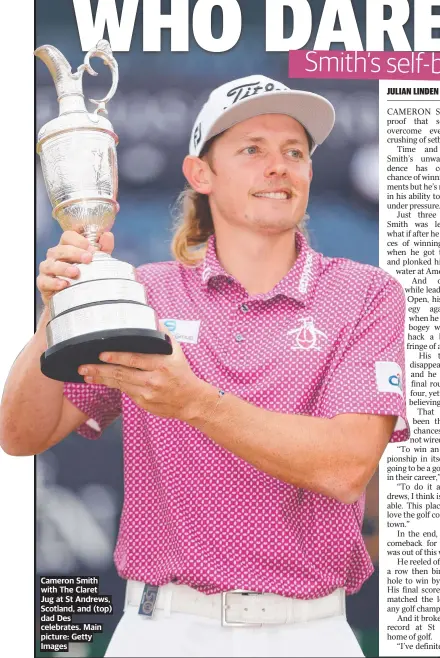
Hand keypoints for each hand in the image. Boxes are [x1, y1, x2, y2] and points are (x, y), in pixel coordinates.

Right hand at [37, 231, 113, 306]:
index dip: (78, 240)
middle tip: (88, 259)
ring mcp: (48, 269)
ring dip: (64, 268)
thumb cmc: (84, 276)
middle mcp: (55, 256)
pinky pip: (45, 281)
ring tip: (76, 272)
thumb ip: (103, 249)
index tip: (90, 247)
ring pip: (51, 264)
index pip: (68, 236)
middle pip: (61, 249)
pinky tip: (64, 284)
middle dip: (75, 253)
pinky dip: (54, 282)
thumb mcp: (96, 262)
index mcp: (66, 247)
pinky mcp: (43, 283)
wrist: (74, 298)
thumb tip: (107, 235)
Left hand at [77, 325, 209, 421]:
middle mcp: (153, 379)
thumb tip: (152, 317)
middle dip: (100, 370)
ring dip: (101, 378)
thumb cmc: (182, 372)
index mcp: (161, 364)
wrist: (191, 400)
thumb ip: (163, 335)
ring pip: (119, 384)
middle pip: (122, 373)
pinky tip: (99, 381)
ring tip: (86, 374)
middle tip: (84, 366)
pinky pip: (124, 391)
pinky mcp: (143, 402)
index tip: (102, 354)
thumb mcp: (176, 351)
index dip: (117, 357)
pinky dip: (110, 385)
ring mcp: (147, 393)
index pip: (135, 359)